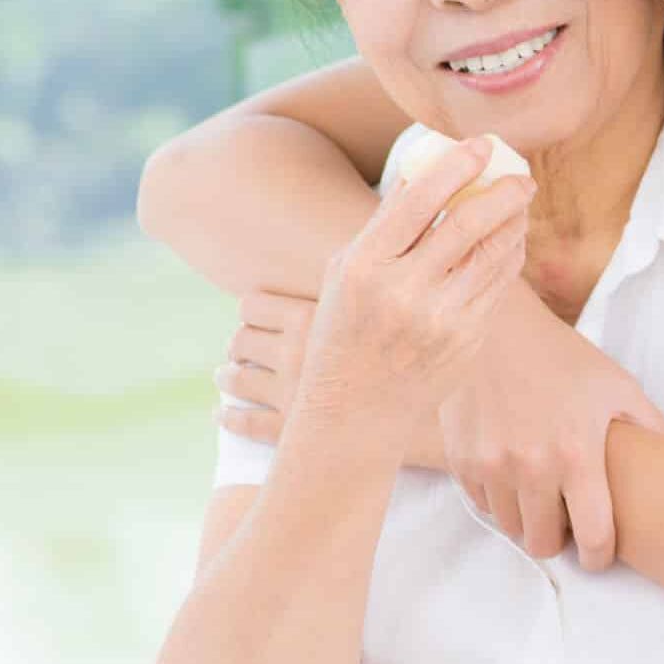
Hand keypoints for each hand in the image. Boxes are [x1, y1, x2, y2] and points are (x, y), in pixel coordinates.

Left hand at [216, 293, 446, 470]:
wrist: (438, 422)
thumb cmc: (427, 361)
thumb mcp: (400, 312)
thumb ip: (381, 280)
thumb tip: (387, 231)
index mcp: (313, 318)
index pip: (253, 304)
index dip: (252, 308)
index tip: (255, 312)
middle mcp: (294, 353)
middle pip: (241, 339)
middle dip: (242, 342)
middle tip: (244, 344)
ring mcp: (288, 394)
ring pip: (235, 378)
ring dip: (230, 375)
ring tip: (231, 375)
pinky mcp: (290, 432)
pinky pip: (243, 424)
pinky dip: (229, 418)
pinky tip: (225, 415)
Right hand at [294, 137, 531, 423]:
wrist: (356, 409)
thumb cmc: (345, 328)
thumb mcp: (343, 272)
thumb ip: (384, 224)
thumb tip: (424, 166)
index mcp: (364, 266)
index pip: (417, 202)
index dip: (455, 167)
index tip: (481, 145)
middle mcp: (404, 292)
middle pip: (468, 225)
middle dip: (503, 192)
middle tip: (521, 174)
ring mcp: (441, 319)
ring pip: (494, 254)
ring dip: (514, 221)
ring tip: (520, 201)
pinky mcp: (468, 340)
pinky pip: (500, 285)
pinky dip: (510, 255)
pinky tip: (512, 239)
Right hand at [437, 289, 663, 567]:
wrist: (494, 327)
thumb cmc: (562, 356)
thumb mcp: (618, 387)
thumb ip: (652, 428)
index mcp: (578, 454)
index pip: (593, 537)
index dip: (599, 556)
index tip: (598, 556)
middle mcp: (532, 468)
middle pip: (545, 544)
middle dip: (560, 540)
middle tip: (567, 521)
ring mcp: (491, 465)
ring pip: (512, 528)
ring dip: (528, 520)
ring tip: (541, 495)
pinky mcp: (461, 459)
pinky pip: (483, 504)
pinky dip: (499, 499)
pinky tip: (513, 475)